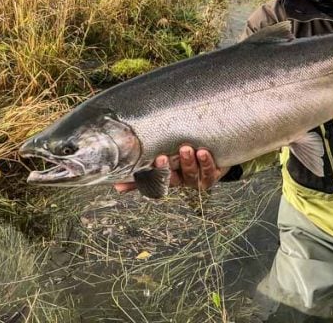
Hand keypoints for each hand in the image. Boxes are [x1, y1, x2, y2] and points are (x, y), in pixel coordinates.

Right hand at [114, 145, 229, 192]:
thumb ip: (143, 172)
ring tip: (186, 149)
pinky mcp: (214, 174)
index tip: (144, 163)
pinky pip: (209, 170)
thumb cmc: (186, 158)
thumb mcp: (166, 162)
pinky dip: (206, 162)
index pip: (154, 179)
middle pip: (172, 178)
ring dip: (188, 162)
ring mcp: (198, 179)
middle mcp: (182, 181)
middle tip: (161, 158)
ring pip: (191, 174)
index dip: (149, 175)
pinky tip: (203, 152)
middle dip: (166, 169)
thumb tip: (116, 183)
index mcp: (168, 178)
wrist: (217, 154)